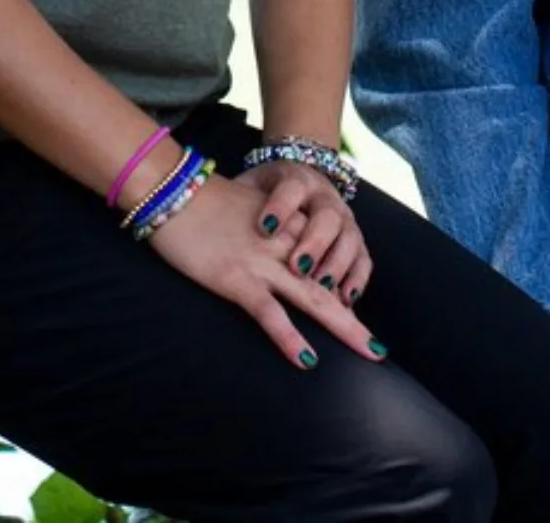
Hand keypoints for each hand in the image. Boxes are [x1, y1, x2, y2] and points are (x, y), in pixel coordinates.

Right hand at [146, 172, 384, 369]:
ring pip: (312, 299)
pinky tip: (307, 360)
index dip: (338, 290)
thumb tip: (272, 241)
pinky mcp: (237, 279)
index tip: (351, 316)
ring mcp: (262, 264)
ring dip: (344, 327)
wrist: (171, 189)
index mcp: (285, 227)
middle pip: (328, 283)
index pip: (324, 260)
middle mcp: (282, 246)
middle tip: (378, 349)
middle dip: (354, 318)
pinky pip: (270, 314)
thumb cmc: (200, 200)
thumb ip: (265, 225)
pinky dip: (289, 338)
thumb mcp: (245, 207)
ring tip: (370, 352)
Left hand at [238, 158, 373, 307]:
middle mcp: (324, 197)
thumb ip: (236, 199)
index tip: (264, 228)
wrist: (299, 178)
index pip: (291, 189)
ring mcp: (343, 218)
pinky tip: (347, 300)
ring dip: (336, 265)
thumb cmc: (263, 192)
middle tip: (296, 268)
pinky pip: (363, 259)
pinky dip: (356, 279)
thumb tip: (200, 206)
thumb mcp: (249, 187)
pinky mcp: (355, 240)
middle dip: (314, 244)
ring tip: (322, 288)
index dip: (281, 208)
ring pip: (349, 239)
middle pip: (326, 217)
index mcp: (296, 179)